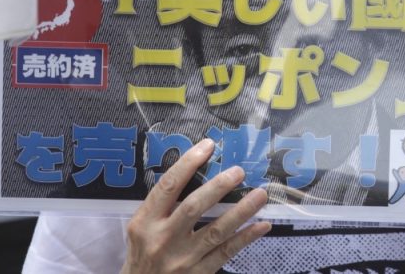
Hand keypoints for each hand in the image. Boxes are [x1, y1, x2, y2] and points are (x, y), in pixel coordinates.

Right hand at [122, 138, 271, 273]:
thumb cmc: (143, 253)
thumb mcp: (142, 228)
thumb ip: (163, 205)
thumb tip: (195, 169)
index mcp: (145, 222)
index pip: (168, 186)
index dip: (188, 164)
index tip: (208, 146)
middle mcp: (162, 239)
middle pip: (193, 207)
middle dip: (218, 187)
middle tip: (239, 171)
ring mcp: (182, 259)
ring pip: (216, 231)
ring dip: (241, 211)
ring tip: (261, 194)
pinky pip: (226, 253)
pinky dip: (245, 238)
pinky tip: (262, 225)